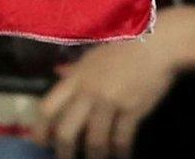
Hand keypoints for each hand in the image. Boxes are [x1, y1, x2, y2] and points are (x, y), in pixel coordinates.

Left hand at [35, 6, 194, 158]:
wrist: (155, 46)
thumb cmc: (122, 48)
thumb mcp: (92, 57)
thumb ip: (74, 70)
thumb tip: (58, 73)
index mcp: (75, 78)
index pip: (47, 107)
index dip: (40, 129)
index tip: (39, 142)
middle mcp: (88, 92)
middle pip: (66, 130)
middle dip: (64, 151)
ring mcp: (110, 102)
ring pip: (94, 140)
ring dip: (94, 156)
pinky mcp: (132, 110)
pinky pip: (121, 138)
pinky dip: (120, 151)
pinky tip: (121, 155)